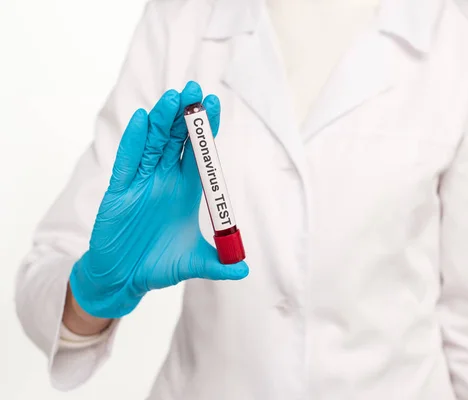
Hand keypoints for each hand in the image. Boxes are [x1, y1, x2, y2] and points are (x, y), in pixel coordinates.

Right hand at [69, 81, 248, 318]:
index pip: (198, 155)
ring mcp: (141, 183)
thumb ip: (218, 263)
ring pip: (153, 145)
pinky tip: (142, 120)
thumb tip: (244, 269)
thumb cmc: (157, 266)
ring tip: (173, 99)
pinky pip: (127, 162)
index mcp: (185, 191)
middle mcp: (164, 181)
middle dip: (186, 116)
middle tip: (195, 90)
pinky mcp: (118, 192)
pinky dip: (134, 142)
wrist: (124, 279)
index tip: (215, 105)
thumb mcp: (193, 263)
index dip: (206, 132)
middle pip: (176, 141)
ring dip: (162, 121)